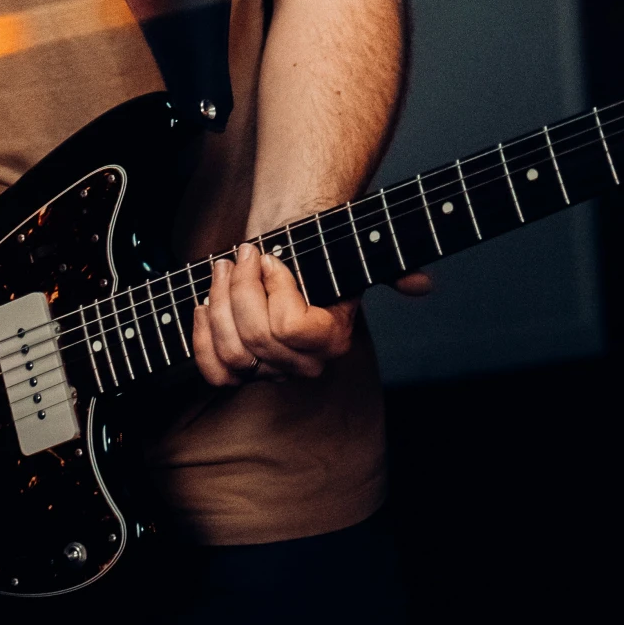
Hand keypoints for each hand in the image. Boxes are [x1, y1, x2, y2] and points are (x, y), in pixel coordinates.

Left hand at [191, 245, 431, 385]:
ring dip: (218, 304)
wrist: (288, 255)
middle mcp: (304, 364)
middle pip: (257, 339)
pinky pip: (215, 373)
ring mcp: (269, 371)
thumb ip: (394, 269)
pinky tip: (202, 303)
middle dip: (241, 289)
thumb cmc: (317, 251)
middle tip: (243, 253)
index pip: (291, 329)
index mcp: (333, 341)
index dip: (275, 289)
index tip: (273, 257)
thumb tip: (421, 285)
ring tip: (223, 268)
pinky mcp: (239, 370)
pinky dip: (202, 338)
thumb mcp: (357, 252)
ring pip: (233, 353)